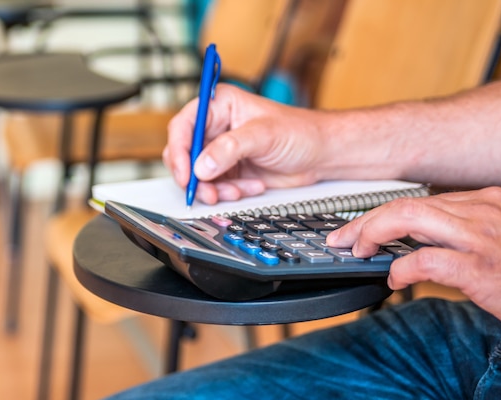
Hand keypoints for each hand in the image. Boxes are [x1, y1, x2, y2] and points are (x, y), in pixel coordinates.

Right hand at [163, 84, 324, 204]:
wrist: (320, 155)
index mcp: (220, 105)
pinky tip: (250, 186)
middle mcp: (216, 128)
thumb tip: (202, 167)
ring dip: (214, 188)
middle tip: (207, 191)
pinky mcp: (229, 171)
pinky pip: (215, 186)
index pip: (184, 126)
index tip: (186, 173)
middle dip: (195, 176)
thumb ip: (230, 149)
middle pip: (185, 154)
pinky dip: (228, 192)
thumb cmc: (299, 132)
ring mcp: (221, 151)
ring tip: (236, 191)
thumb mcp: (263, 135)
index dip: (180, 150)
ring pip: (198, 175)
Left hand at [326, 187, 500, 325]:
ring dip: (373, 234)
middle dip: (365, 221)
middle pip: (406, 205)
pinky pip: (426, 260)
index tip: (356, 228)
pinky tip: (394, 278)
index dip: (379, 214)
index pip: (417, 201)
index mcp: (485, 202)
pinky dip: (401, 268)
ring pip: (410, 220)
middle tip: (343, 240)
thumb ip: (455, 234)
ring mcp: (482, 237)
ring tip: (358, 252)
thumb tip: (407, 241)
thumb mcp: (494, 241)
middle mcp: (483, 211)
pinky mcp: (481, 267)